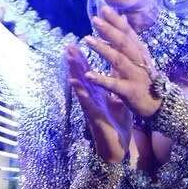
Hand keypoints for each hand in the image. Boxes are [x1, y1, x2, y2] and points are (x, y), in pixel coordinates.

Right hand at [67, 42, 132, 163]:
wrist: (118, 146)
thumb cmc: (117, 123)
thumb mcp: (119, 99)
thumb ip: (116, 85)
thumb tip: (119, 69)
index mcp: (99, 92)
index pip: (91, 72)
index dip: (85, 58)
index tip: (83, 42)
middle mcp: (92, 97)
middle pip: (82, 76)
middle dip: (76, 60)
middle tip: (69, 44)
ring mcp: (91, 106)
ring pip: (81, 86)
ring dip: (74, 71)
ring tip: (68, 58)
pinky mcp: (93, 116)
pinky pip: (86, 102)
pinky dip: (80, 92)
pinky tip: (74, 83)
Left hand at [82, 6, 163, 118]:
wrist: (160, 105)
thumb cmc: (146, 79)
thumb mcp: (139, 56)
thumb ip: (128, 38)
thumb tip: (122, 17)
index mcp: (139, 52)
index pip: (128, 33)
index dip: (116, 21)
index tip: (103, 9)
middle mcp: (139, 61)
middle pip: (123, 43)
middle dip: (109, 30)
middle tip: (94, 19)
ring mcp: (135, 76)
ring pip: (118, 60)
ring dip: (103, 49)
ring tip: (87, 40)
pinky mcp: (130, 92)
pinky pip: (114, 85)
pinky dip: (102, 79)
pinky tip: (88, 74)